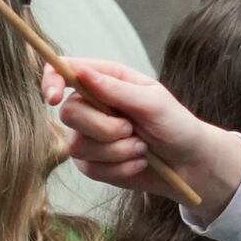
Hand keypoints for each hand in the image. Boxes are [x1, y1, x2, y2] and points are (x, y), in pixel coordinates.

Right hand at [42, 57, 240, 220]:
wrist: (188, 164)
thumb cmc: (175, 124)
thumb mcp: (153, 102)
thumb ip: (116, 89)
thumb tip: (81, 72)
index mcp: (107, 80)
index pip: (66, 71)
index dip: (52, 81)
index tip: (53, 97)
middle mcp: (93, 105)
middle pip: (69, 113)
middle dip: (103, 127)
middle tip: (131, 129)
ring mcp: (89, 136)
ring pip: (78, 145)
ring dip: (116, 151)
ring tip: (142, 147)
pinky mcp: (92, 163)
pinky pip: (90, 168)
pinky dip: (119, 168)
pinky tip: (138, 162)